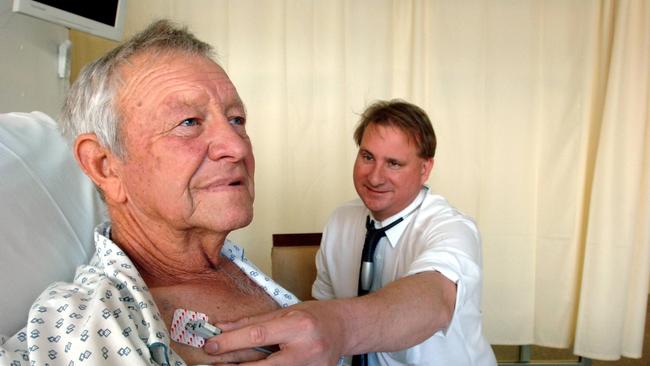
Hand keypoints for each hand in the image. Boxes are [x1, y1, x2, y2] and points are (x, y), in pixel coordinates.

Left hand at [203, 300, 346, 364]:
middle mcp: (306, 349)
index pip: (258, 335)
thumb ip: (253, 321)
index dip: (231, 342)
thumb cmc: (315, 316)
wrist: (345, 328)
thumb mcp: (285, 311)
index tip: (211, 345)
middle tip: (215, 364)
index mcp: (298, 326)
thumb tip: (223, 327)